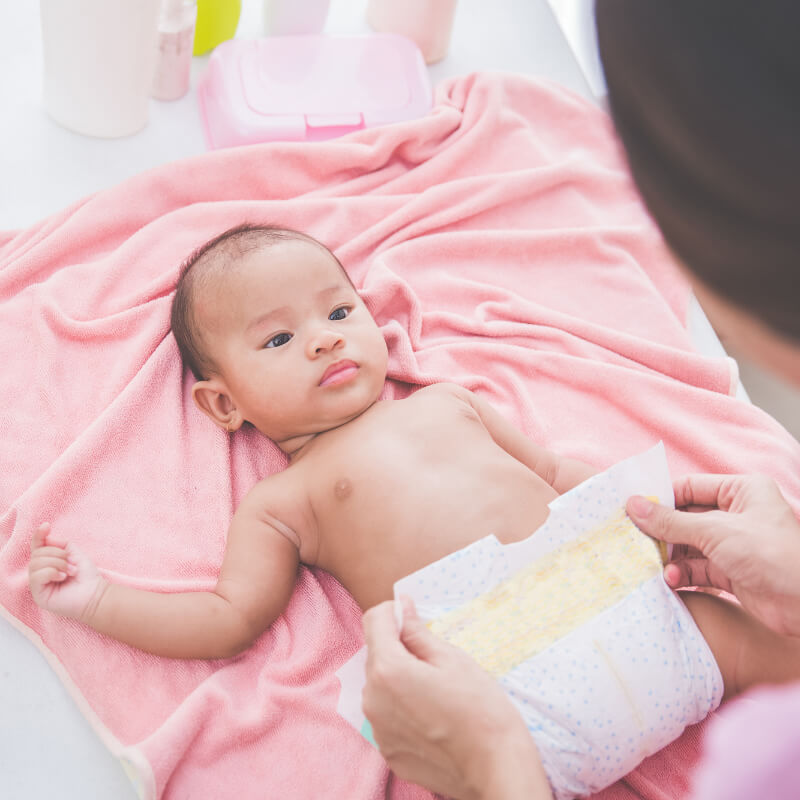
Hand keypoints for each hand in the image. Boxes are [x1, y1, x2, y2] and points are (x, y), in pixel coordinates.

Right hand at [29, 523, 106, 622]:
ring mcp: (38, 584)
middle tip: (72, 563)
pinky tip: (63, 577)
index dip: (39, 536)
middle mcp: (40, 573)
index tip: (46, 526)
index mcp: (48, 563)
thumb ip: (62, 545)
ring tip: (70, 571)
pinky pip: (36, 576)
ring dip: (57, 564)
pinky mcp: (38, 594)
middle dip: (57, 555)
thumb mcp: (75, 554)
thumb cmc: (87, 577)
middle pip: (37, 554)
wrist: (94, 594)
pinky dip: (51, 572)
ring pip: (35, 564)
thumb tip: (47, 538)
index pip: (37, 547)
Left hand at [361, 598, 552, 799]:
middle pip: (376, 655)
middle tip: (434, 658)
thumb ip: (417, 632)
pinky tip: (433, 715)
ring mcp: (378, 730)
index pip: (374, 621)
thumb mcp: (452, 659)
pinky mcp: (389, 752)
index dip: (393, 612)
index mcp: (388, 670)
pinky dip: (404, 709)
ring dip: (400, 679)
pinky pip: (389, 717)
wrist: (496, 768)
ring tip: (436, 690)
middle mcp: (373, 700)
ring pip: (381, 687)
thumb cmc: (480, 709)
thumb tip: (401, 607)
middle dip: (398, 648)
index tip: (412, 617)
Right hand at [627, 474, 799, 636]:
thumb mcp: (715, 531)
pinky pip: (697, 568)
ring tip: (653, 565)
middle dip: (662, 532)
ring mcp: (734, 545)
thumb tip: (633, 505)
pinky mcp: (731, 572)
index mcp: (741, 491)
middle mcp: (737, 515)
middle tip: (635, 541)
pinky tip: (672, 581)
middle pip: (686, 518)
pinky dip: (682, 574)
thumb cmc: (770, 555)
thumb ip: (671, 521)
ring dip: (670, 557)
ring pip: (689, 545)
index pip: (690, 487)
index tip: (632, 510)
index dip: (661, 498)